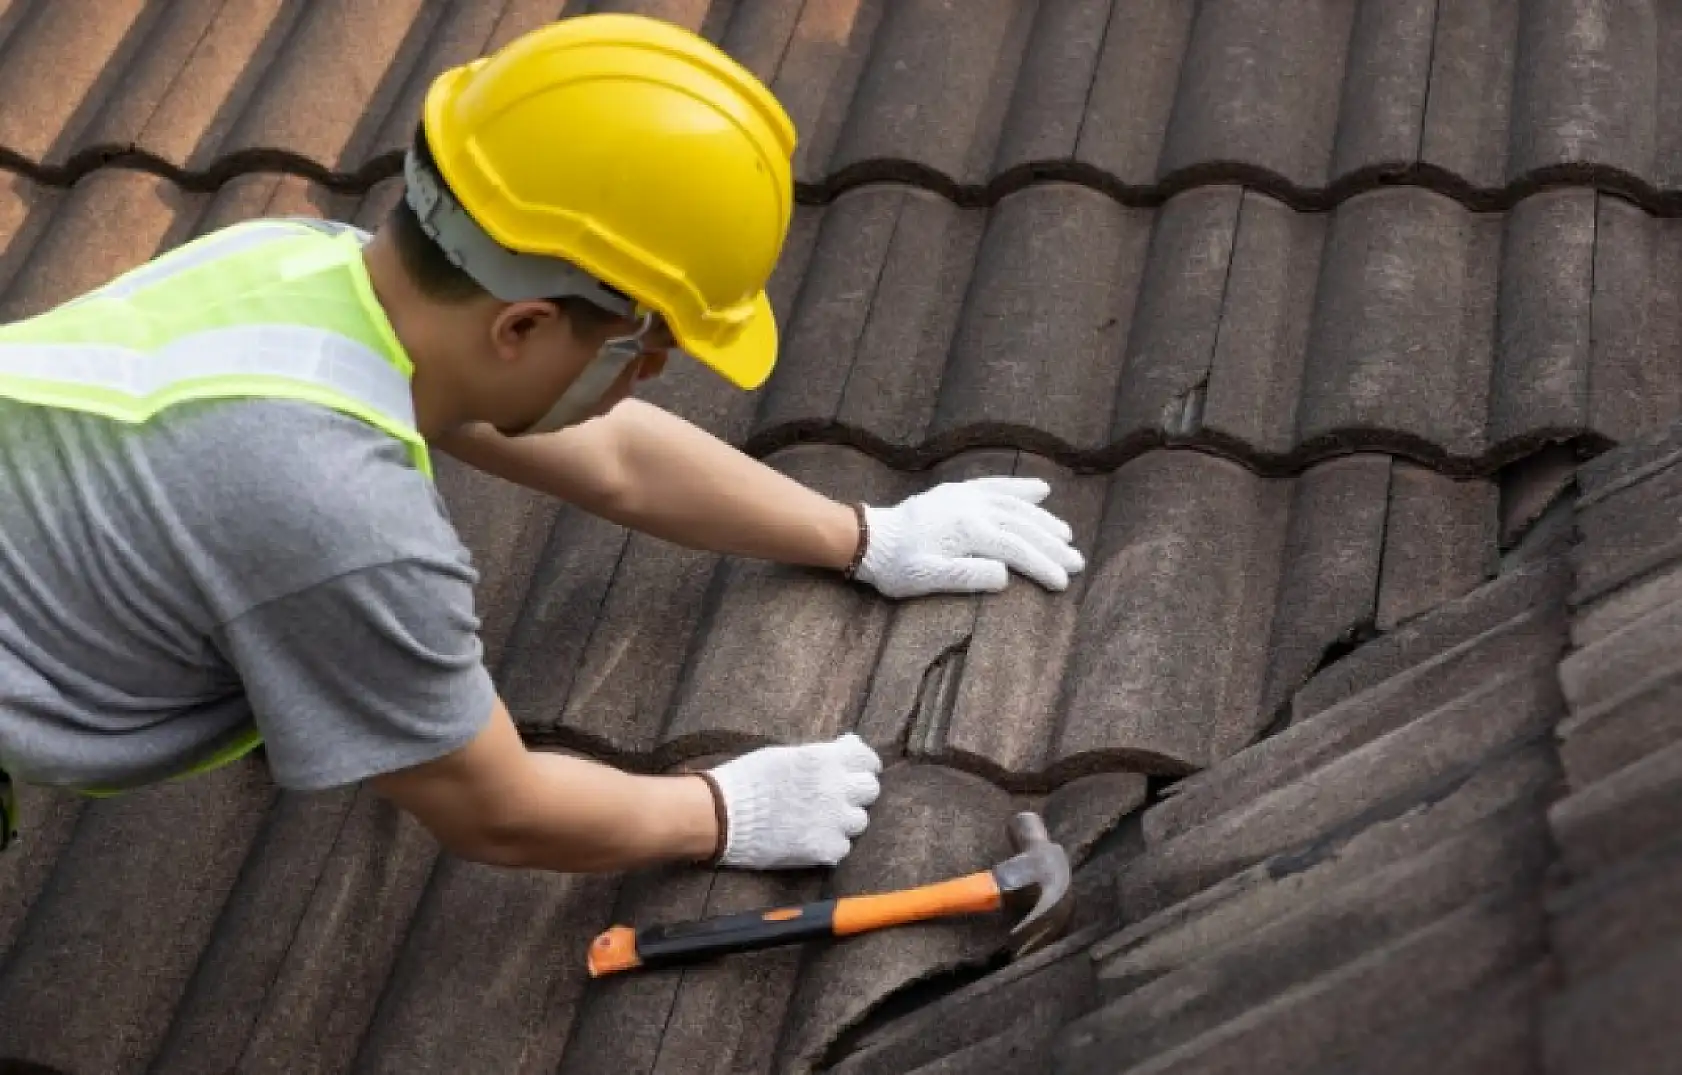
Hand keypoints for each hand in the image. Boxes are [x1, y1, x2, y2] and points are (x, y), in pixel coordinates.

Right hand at [703, 733, 882, 868]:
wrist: (722, 816)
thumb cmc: (747, 780)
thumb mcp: (785, 755)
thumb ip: (819, 756)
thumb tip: (845, 748)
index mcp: (825, 760)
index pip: (867, 759)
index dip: (865, 765)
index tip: (859, 770)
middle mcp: (836, 788)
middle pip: (870, 790)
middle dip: (857, 791)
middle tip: (840, 796)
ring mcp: (833, 821)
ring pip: (859, 821)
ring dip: (844, 819)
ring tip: (823, 820)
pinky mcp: (824, 849)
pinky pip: (842, 847)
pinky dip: (830, 844)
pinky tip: (812, 839)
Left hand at [853, 476, 1085, 598]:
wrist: (869, 539)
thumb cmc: (897, 566)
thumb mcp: (928, 579)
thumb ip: (968, 576)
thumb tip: (1006, 574)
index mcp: (968, 530)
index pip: (1016, 549)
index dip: (1042, 565)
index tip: (1064, 582)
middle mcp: (973, 507)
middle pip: (1023, 526)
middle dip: (1052, 545)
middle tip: (1078, 562)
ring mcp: (966, 496)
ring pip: (1015, 505)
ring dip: (1043, 519)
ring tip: (1066, 535)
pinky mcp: (959, 492)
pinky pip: (996, 486)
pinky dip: (1020, 488)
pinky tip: (1041, 490)